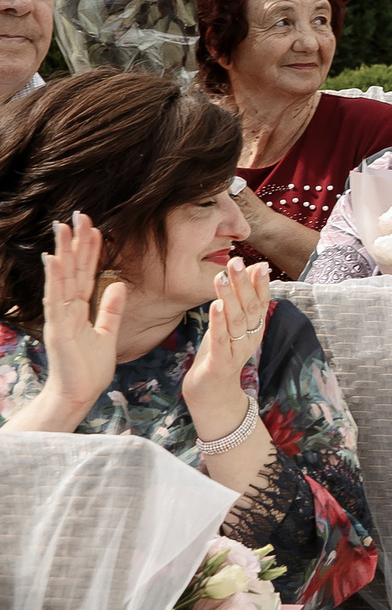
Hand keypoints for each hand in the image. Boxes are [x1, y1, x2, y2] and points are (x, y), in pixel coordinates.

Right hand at [35, 216, 123, 416]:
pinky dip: (55, 279)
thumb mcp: (107, 333)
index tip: (95, 227)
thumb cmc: (88, 367)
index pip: (86, 273)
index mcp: (79, 308)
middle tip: (78, 215)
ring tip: (63, 228)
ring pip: (62, 279)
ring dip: (62, 252)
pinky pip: (56, 300)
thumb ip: (110, 309)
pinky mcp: (58, 329)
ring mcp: (60, 317)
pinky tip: (54, 260)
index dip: (90, 251)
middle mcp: (67, 308)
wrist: (78, 394)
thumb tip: (118, 284)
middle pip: (72, 269)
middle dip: (76, 242)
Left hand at [182, 257, 269, 422]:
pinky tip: (215, 306)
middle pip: (249, 308)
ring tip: (221, 276)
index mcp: (255, 329)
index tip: (258, 263)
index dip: (261, 283)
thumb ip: (240, 302)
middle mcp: (251, 338)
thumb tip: (251, 271)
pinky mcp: (220, 363)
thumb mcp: (231, 326)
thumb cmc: (220, 355)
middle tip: (235, 261)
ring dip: (228, 297)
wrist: (211, 394)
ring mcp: (237, 351)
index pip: (261, 302)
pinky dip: (218, 322)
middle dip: (243, 283)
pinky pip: (221, 340)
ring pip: (235, 320)